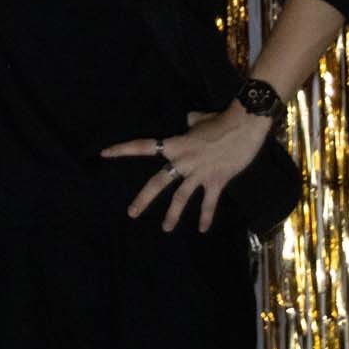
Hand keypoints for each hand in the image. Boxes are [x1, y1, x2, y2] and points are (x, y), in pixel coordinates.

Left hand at [102, 104, 273, 232]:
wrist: (244, 124)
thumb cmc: (220, 119)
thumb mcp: (199, 119)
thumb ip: (190, 123)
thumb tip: (189, 120)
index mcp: (175, 145)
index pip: (143, 146)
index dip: (122, 150)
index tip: (104, 154)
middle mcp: (183, 161)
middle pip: (158, 182)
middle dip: (143, 199)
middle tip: (131, 213)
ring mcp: (199, 172)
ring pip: (181, 198)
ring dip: (172, 215)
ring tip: (165, 229)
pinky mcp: (217, 180)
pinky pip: (208, 202)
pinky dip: (205, 216)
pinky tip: (202, 229)